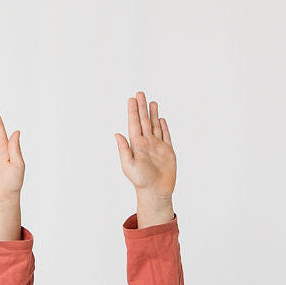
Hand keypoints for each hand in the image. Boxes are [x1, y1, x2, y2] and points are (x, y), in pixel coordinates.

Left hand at [115, 93, 175, 215]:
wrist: (156, 191)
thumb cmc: (141, 181)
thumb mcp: (129, 165)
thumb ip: (124, 149)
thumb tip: (117, 134)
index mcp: (137, 145)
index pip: (135, 124)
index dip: (133, 112)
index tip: (131, 99)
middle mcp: (147, 144)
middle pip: (144, 121)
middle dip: (141, 108)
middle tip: (139, 93)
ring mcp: (158, 147)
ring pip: (155, 126)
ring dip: (153, 114)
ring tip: (151, 102)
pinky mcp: (168, 151)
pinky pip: (166, 136)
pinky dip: (164, 127)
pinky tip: (161, 119)